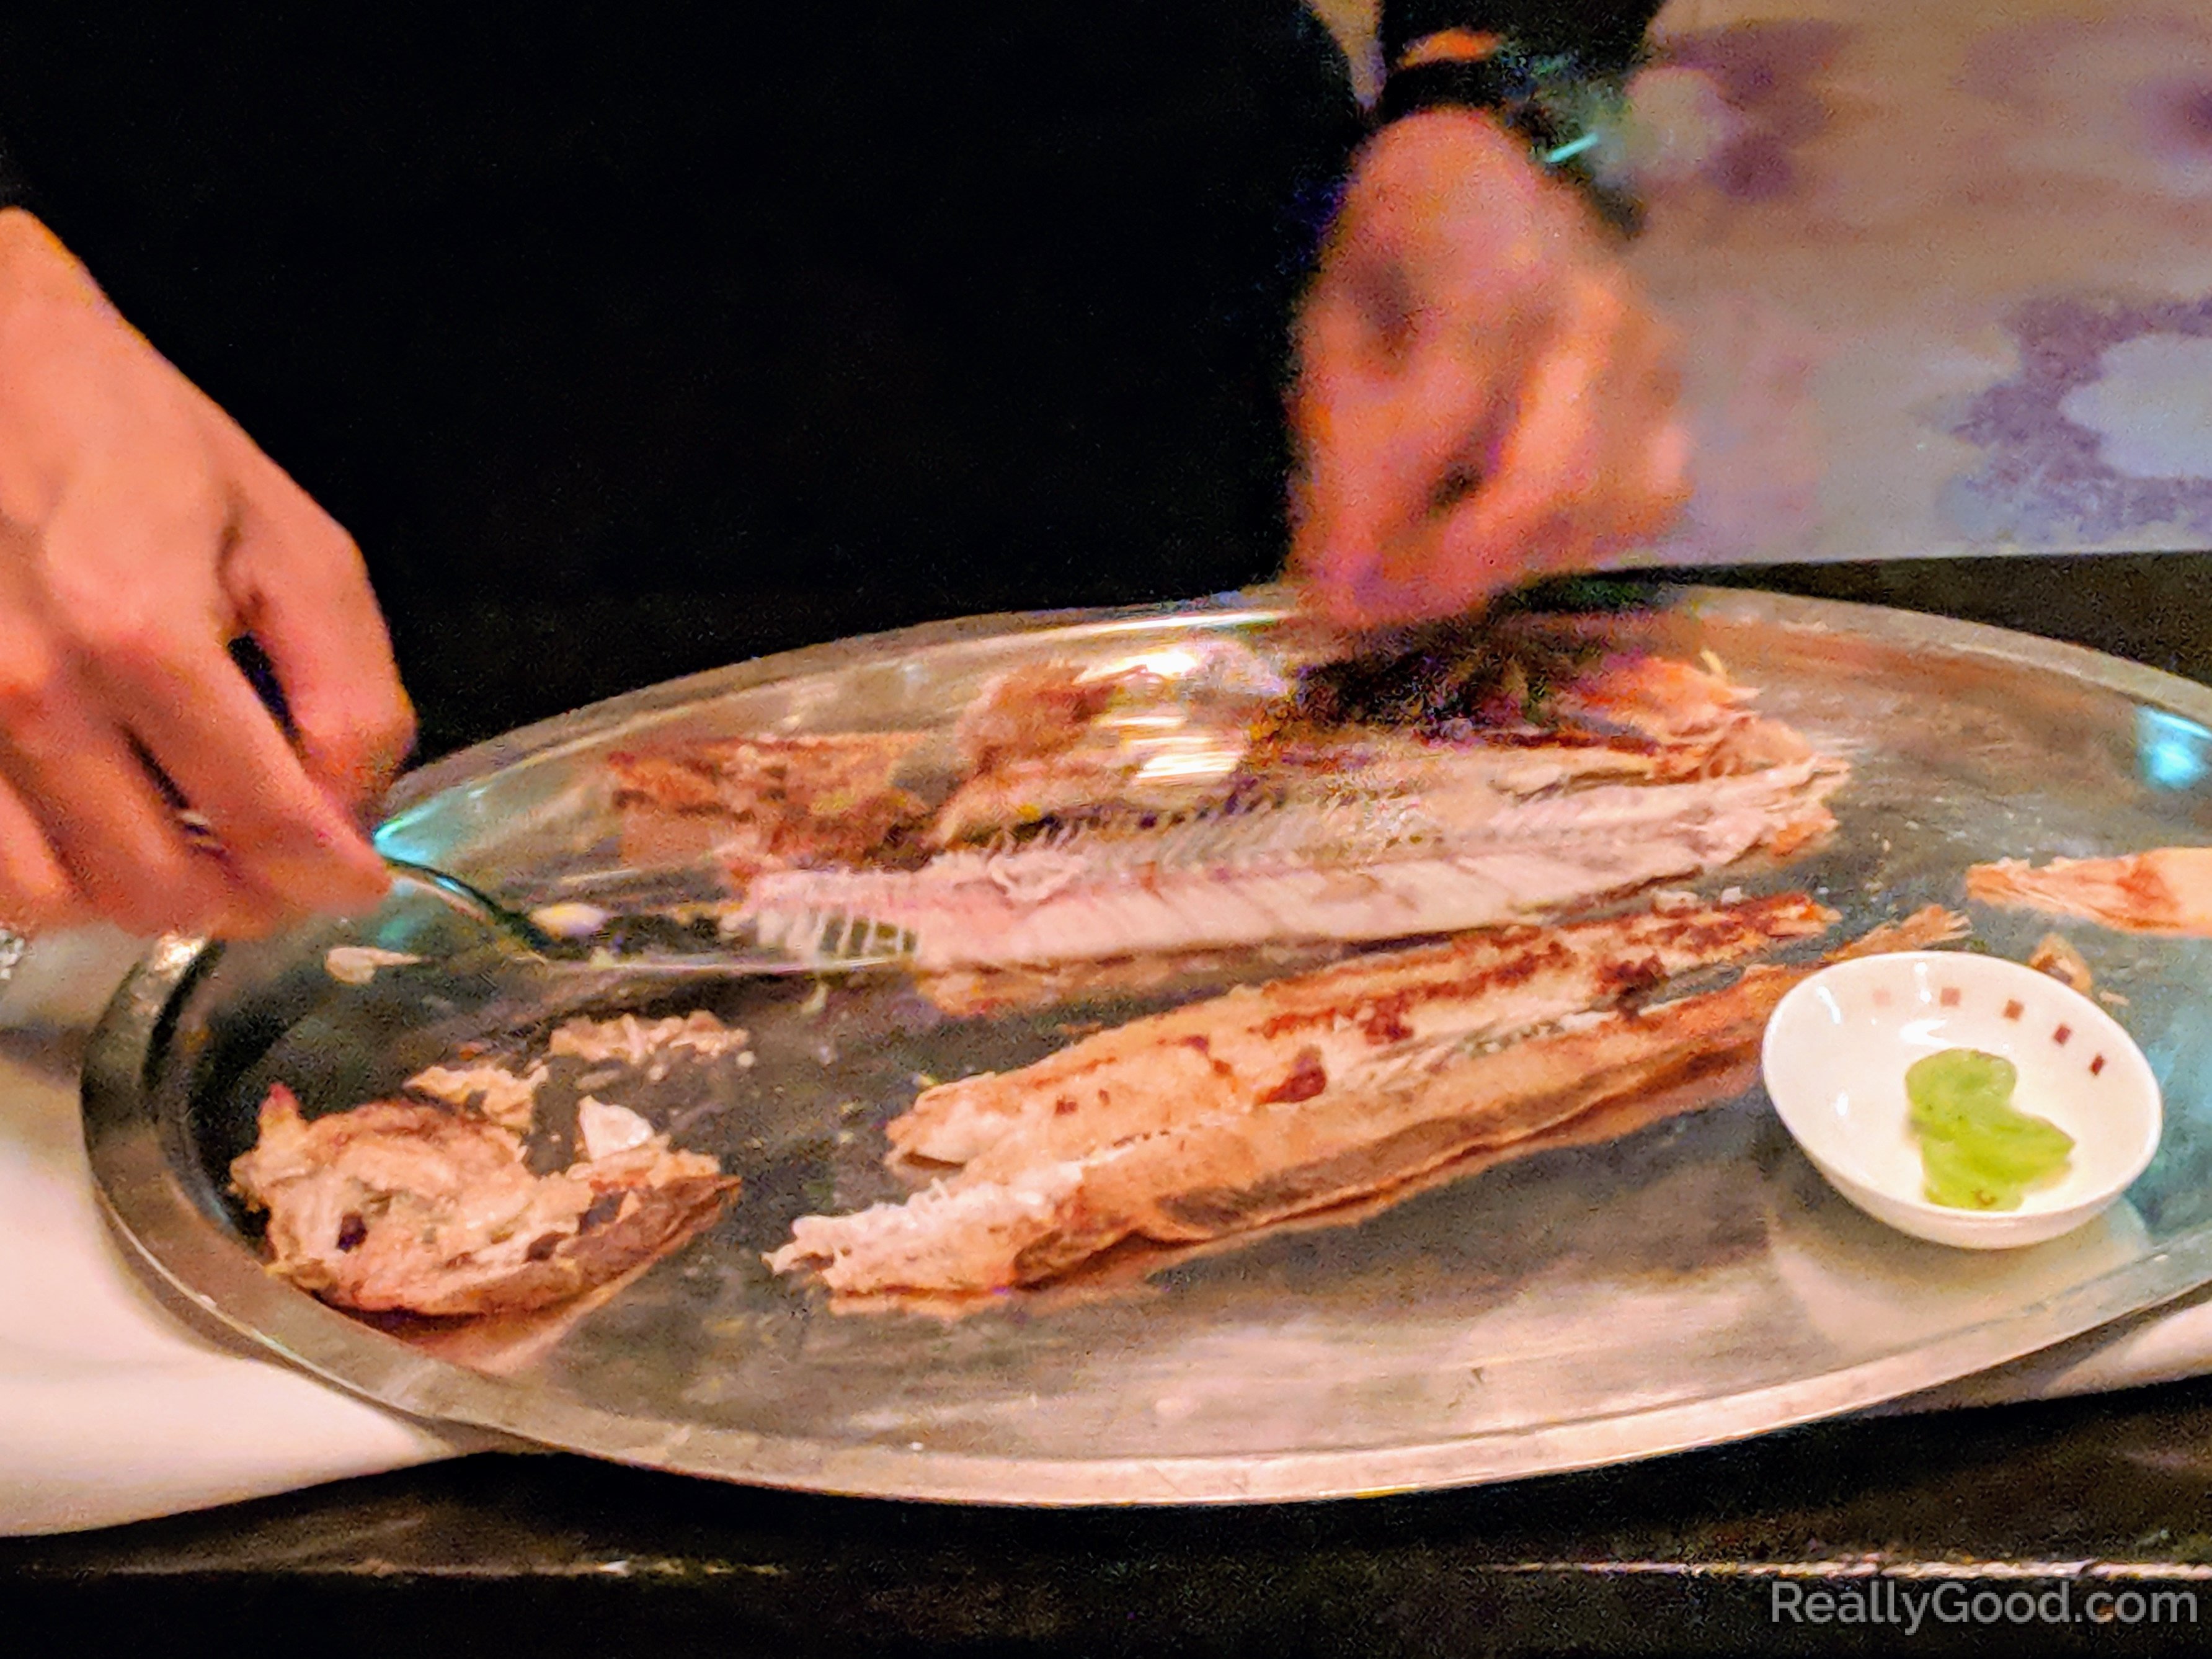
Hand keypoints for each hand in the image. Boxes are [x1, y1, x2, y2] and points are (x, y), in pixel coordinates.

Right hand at [0, 209, 410, 935]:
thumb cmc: (147, 450)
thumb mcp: (296, 546)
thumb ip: (349, 690)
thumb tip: (355, 812)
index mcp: (141, 631)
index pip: (264, 825)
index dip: (333, 878)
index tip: (359, 879)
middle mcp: (28, 691)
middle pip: (157, 889)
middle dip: (245, 901)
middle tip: (282, 870)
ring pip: (53, 900)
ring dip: (139, 898)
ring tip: (191, 847)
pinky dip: (51, 874)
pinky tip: (100, 825)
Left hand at [1290, 112, 1689, 627]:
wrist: (1496, 180)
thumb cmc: (1399, 260)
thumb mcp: (1335, 331)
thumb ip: (1341, 451)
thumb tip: (1340, 591)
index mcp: (1488, 264)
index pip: (1448, 410)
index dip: (1388, 514)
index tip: (1332, 589)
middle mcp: (1593, 312)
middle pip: (1543, 484)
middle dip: (1448, 570)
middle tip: (1375, 605)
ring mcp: (1651, 359)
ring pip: (1595, 511)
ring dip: (1501, 565)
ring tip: (1425, 569)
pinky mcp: (1675, 406)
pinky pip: (1641, 507)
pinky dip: (1568, 545)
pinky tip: (1502, 538)